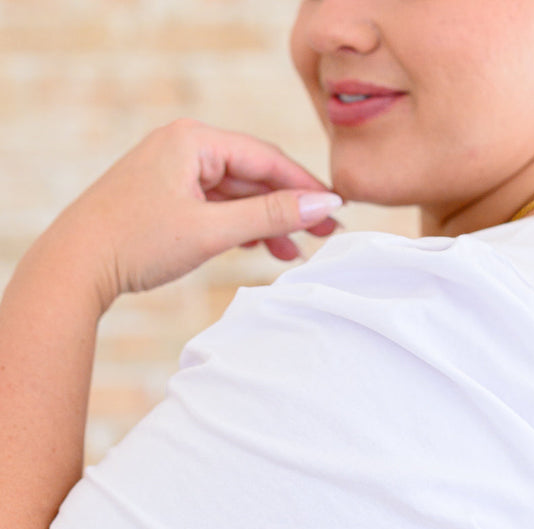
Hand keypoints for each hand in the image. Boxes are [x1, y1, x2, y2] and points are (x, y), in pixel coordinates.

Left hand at [51, 119, 343, 309]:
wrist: (76, 266)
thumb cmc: (136, 242)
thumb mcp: (211, 230)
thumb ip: (270, 217)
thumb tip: (323, 204)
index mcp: (193, 139)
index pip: (265, 158)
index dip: (305, 186)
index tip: (337, 212)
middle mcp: (183, 146)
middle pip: (253, 175)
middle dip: (288, 208)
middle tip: (325, 237)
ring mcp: (172, 171)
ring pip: (235, 194)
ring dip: (265, 223)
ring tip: (293, 254)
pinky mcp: (165, 196)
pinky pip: (215, 206)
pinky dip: (238, 227)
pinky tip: (258, 248)